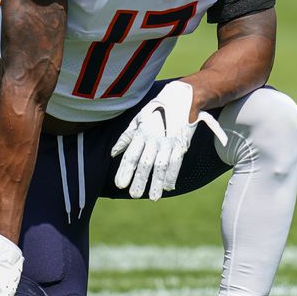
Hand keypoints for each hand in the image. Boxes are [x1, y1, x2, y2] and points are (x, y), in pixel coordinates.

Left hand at [111, 81, 227, 200]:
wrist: (182, 97)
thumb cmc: (156, 109)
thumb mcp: (138, 119)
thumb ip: (126, 137)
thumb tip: (113, 152)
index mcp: (142, 133)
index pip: (131, 155)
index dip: (125, 171)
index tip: (120, 185)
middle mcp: (154, 138)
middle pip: (145, 163)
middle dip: (139, 180)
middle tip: (134, 195)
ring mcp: (168, 142)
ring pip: (161, 165)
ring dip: (156, 182)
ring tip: (152, 197)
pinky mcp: (181, 144)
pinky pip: (176, 162)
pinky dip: (172, 175)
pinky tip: (168, 187)